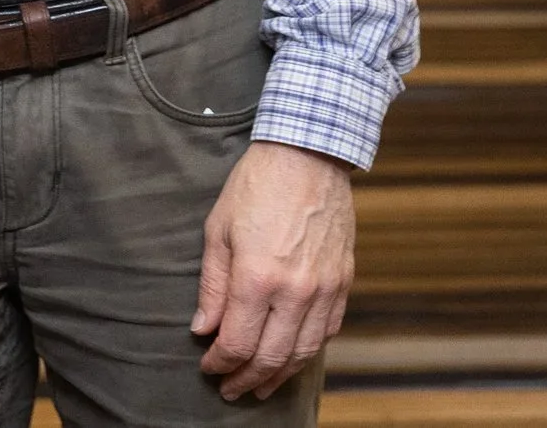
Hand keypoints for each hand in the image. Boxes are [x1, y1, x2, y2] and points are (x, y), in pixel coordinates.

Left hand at [195, 141, 355, 401]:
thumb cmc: (255, 186)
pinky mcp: (344, 283)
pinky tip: (291, 358)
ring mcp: (325, 289)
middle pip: (271, 357)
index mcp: (257, 277)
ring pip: (304, 352)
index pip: (237, 342)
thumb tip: (203, 328)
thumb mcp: (218, 230)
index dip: (219, 363)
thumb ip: (212, 285)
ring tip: (259, 386)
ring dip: (279, 376)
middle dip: (246, 379)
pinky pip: (327, 332)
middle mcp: (295, 290)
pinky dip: (307, 352)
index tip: (207, 367)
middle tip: (229, 390)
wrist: (308, 156)